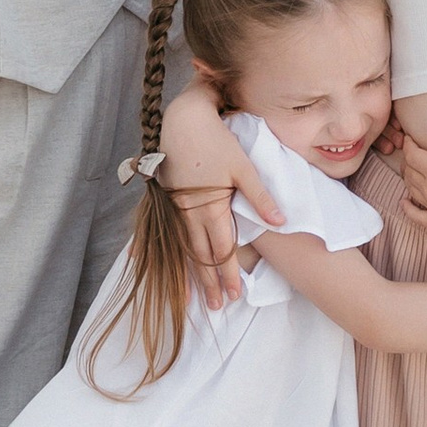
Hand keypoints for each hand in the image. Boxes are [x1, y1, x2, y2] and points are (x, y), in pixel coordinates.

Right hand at [158, 85, 278, 307]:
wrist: (182, 119)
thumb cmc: (216, 140)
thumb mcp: (243, 167)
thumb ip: (260, 196)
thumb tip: (281, 222)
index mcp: (211, 207)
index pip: (222, 249)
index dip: (228, 273)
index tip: (233, 296)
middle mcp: (189, 213)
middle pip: (201, 255)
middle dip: (209, 282)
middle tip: (215, 306)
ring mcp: (175, 207)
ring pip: (182, 248)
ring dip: (187, 273)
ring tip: (187, 298)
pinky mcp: (166, 199)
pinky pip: (163, 232)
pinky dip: (159, 250)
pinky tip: (145, 261)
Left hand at [400, 123, 426, 246]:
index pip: (413, 156)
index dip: (409, 145)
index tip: (409, 139)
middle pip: (409, 172)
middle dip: (408, 159)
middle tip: (412, 152)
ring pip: (410, 189)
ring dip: (407, 177)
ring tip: (411, 169)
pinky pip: (414, 216)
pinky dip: (406, 208)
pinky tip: (404, 202)